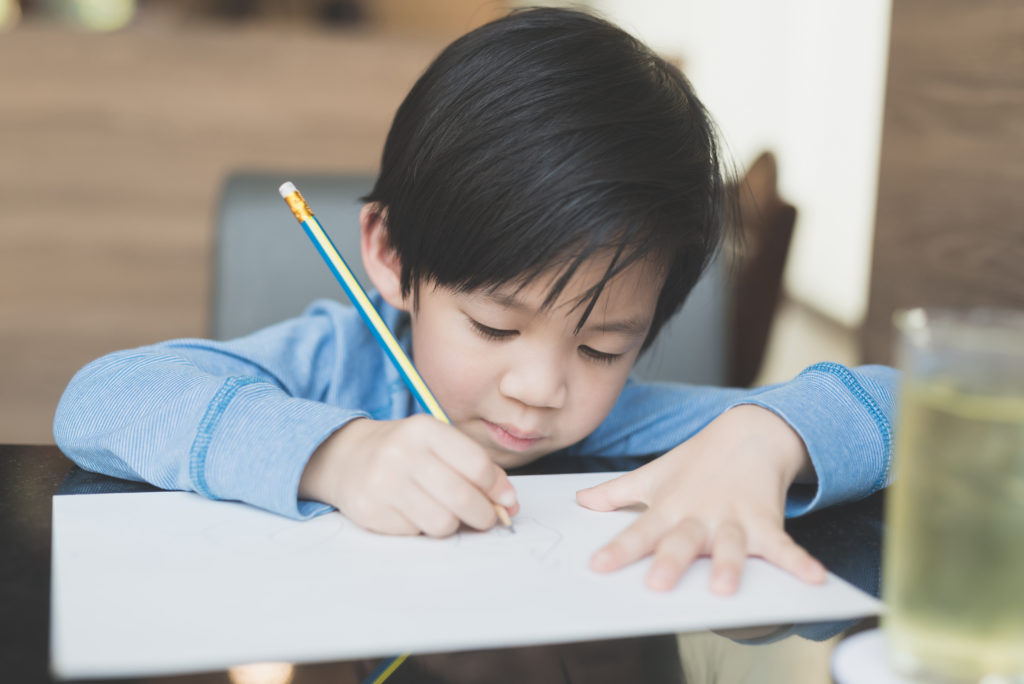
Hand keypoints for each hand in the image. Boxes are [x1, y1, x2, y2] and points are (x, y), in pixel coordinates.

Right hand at [299, 415, 517, 535]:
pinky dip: (422, 528)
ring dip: (451, 524)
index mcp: (425, 429)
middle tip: (484, 518)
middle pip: (463, 499)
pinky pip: (416, 534)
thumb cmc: (406, 451)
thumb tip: (510, 503)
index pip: (478, 466)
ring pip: (442, 523)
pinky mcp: (371, 511)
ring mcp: (383, 483)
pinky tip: (413, 512)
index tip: (504, 501)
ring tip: (444, 512)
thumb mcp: (440, 443)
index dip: (498, 490)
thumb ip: (477, 468)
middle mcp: (402, 453)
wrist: (347, 457)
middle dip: (483, 516)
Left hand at [576, 405, 825, 593]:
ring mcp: (733, 518)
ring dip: (729, 565)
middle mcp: (699, 515)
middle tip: (657, 584)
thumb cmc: (697, 462)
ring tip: (725, 590)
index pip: (639, 532)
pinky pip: (783, 545)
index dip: (618, 550)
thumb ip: (617, 493)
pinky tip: (814, 579)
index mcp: (670, 507)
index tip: (597, 568)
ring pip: (730, 544)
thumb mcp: (654, 475)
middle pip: (682, 541)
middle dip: (671, 561)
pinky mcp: (765, 520)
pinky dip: (799, 561)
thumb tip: (580, 501)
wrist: (748, 433)